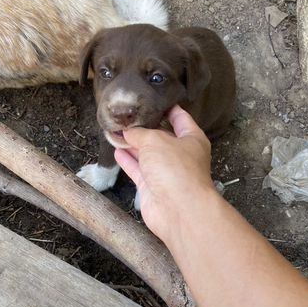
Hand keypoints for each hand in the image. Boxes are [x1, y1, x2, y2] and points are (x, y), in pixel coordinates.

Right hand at [114, 105, 215, 244]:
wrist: (177, 208)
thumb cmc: (175, 167)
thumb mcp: (155, 140)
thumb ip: (139, 133)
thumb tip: (128, 131)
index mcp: (192, 138)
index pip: (180, 117)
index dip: (166, 107)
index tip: (151, 98)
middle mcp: (180, 154)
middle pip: (160, 136)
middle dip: (144, 127)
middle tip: (126, 115)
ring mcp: (166, 171)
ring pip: (147, 153)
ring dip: (132, 143)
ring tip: (116, 130)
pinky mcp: (152, 186)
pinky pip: (138, 169)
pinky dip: (127, 160)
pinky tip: (116, 149)